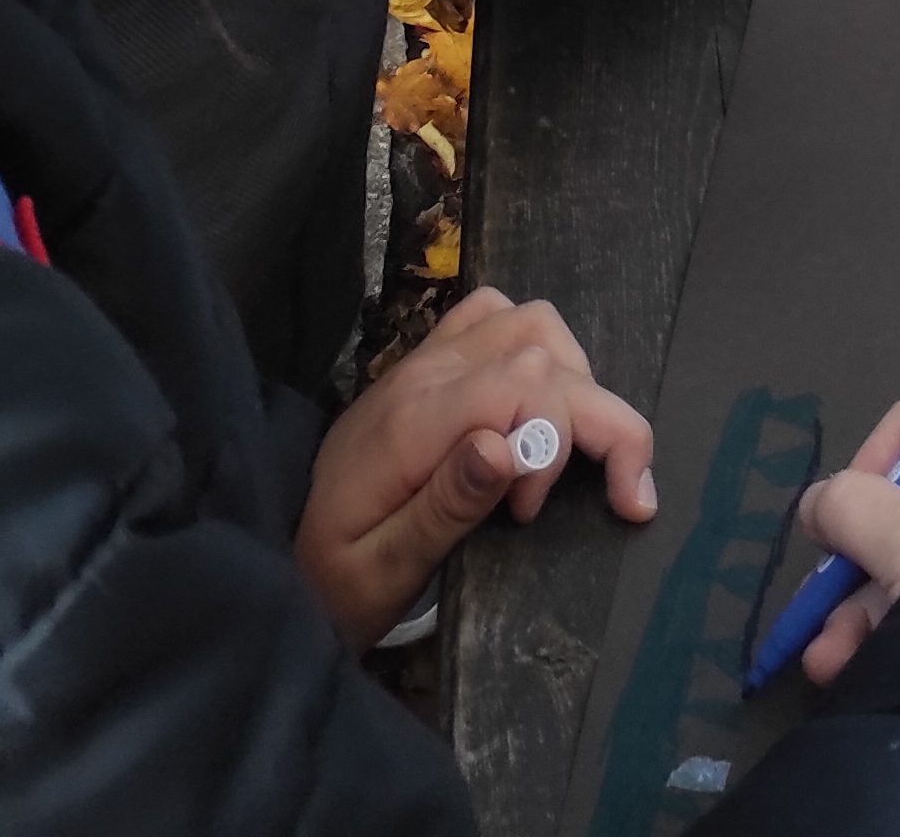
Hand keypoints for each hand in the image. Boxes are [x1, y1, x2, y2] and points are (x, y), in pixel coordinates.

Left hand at [295, 283, 653, 647]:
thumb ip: (444, 507)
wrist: (284, 559)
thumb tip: (509, 448)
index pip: (520, 380)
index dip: (563, 436)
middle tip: (616, 496)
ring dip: (575, 383)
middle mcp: (424, 374)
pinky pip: (499, 316)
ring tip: (569, 458)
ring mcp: (427, 359)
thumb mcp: (381, 573)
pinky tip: (540, 409)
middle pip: (540, 348)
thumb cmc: (336, 584)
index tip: (540, 511)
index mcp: (412, 424)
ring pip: (532, 322)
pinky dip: (540, 351)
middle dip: (598, 417)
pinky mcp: (429, 363)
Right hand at [793, 401, 899, 689]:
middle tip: (818, 601)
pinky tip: (847, 668)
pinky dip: (892, 635)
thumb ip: (849, 506)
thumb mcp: (899, 532)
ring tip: (825, 656)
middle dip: (854, 562)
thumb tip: (819, 503)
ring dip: (859, 612)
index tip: (839, 515)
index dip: (870, 464)